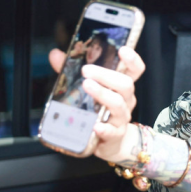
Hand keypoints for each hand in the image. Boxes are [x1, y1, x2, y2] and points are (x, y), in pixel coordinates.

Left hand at [48, 46, 145, 163]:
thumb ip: (71, 71)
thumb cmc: (99, 111)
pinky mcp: (114, 135)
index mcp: (121, 87)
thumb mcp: (88, 89)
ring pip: (118, 104)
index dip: (132, 59)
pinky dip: (104, 128)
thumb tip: (56, 55)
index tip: (123, 50)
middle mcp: (125, 100)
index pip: (134, 70)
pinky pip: (112, 131)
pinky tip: (95, 126)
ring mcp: (121, 118)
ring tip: (87, 86)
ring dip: (103, 94)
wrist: (110, 142)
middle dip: (106, 75)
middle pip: (125, 84)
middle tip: (87, 70)